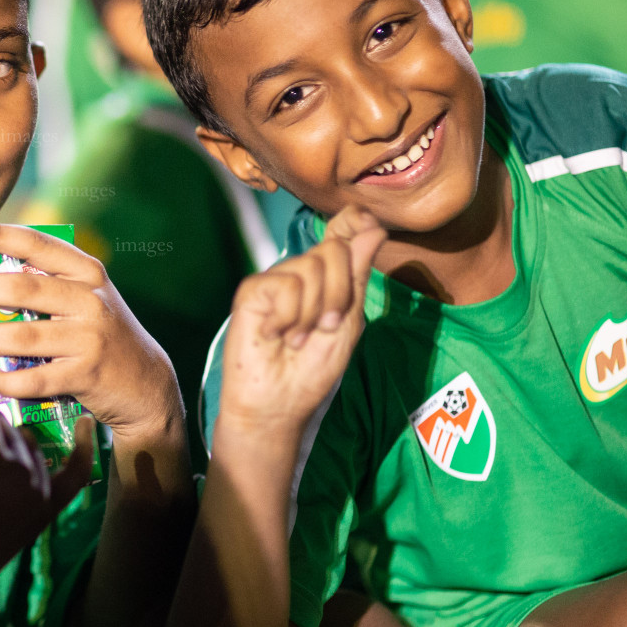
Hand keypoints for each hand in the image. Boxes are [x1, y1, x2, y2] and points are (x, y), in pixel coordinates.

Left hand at [0, 221, 180, 441]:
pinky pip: (34, 379)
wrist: (146, 383)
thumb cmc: (102, 335)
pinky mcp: (86, 375)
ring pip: (24, 336)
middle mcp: (90, 301)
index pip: (38, 244)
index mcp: (88, 273)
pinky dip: (4, 379)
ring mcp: (89, 339)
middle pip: (24, 288)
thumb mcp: (86, 299)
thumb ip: (49, 284)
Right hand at [217, 206, 385, 440]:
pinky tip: (276, 334)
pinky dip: (290, 316)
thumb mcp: (348, 322)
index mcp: (326, 280)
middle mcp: (299, 274)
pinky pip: (286, 285)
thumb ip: (357, 275)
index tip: (368, 224)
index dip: (355, 221)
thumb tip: (374, 227)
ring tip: (297, 338)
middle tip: (326, 327)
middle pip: (333, 250)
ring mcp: (275, 281)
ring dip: (313, 311)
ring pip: (311, 266)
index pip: (341, 233)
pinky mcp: (252, 292)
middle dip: (340, 294)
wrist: (277, 405)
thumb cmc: (311, 371)